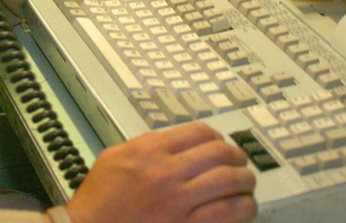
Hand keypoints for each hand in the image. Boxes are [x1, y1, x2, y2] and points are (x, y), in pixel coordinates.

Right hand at [60, 122, 256, 222]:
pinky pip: (226, 212)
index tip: (220, 143)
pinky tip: (244, 206)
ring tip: (247, 182)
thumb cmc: (99, 199)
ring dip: (245, 180)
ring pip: (229, 181)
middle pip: (219, 153)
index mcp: (148, 150)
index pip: (198, 132)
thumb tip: (172, 142)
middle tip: (240, 161)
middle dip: (237, 156)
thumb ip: (144, 145)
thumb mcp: (114, 157)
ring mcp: (178, 200)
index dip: (216, 136)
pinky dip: (242, 207)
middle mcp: (166, 171)